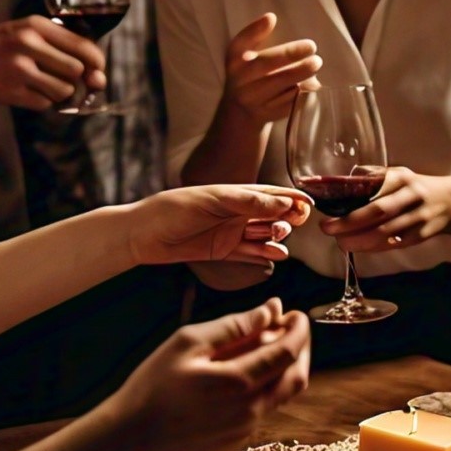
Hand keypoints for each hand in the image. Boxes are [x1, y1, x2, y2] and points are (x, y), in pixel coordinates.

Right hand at [0, 16, 105, 109]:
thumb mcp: (19, 32)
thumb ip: (55, 46)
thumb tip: (96, 73)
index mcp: (35, 25)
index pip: (84, 46)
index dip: (97, 63)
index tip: (96, 72)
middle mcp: (29, 43)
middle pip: (77, 70)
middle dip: (77, 81)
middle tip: (65, 82)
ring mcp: (19, 68)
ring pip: (64, 90)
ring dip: (59, 94)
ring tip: (40, 86)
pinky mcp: (9, 91)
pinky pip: (44, 104)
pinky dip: (41, 103)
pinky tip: (25, 94)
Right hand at [108, 298, 310, 450]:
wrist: (132, 436)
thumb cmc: (154, 384)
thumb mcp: (189, 341)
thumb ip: (235, 326)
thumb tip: (270, 310)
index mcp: (239, 382)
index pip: (289, 352)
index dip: (299, 329)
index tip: (295, 312)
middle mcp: (250, 409)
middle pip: (296, 376)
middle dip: (300, 346)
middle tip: (285, 325)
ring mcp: (245, 427)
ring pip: (284, 393)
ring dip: (285, 365)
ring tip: (265, 342)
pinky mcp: (237, 437)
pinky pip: (265, 406)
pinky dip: (267, 382)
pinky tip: (246, 367)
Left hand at [130, 184, 312, 266]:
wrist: (142, 234)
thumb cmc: (174, 208)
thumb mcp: (214, 200)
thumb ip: (248, 202)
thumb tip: (283, 202)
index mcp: (237, 193)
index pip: (272, 194)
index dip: (292, 199)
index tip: (308, 207)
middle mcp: (238, 212)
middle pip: (273, 216)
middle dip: (285, 221)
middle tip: (285, 227)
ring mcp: (231, 232)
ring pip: (264, 236)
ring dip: (275, 239)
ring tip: (277, 244)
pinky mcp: (223, 252)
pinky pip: (250, 254)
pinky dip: (264, 255)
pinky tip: (276, 257)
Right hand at [222, 13, 321, 127]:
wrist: (240, 113)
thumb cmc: (249, 74)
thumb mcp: (244, 56)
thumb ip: (255, 36)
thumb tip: (271, 18)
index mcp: (234, 61)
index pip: (239, 43)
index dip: (254, 30)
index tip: (272, 17)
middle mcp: (240, 81)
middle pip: (266, 65)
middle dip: (291, 54)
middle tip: (312, 48)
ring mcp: (253, 100)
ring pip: (281, 85)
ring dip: (302, 74)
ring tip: (316, 64)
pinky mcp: (268, 114)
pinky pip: (289, 101)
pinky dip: (303, 91)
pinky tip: (313, 83)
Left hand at [321, 166, 449, 252]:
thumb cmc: (415, 187)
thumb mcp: (398, 174)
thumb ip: (373, 177)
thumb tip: (340, 182)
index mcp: (401, 177)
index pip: (373, 187)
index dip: (351, 197)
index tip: (330, 207)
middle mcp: (411, 195)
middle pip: (378, 212)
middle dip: (349, 223)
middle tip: (328, 229)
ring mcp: (418, 217)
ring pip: (385, 232)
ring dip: (359, 240)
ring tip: (340, 242)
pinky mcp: (422, 235)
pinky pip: (394, 244)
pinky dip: (374, 247)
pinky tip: (359, 247)